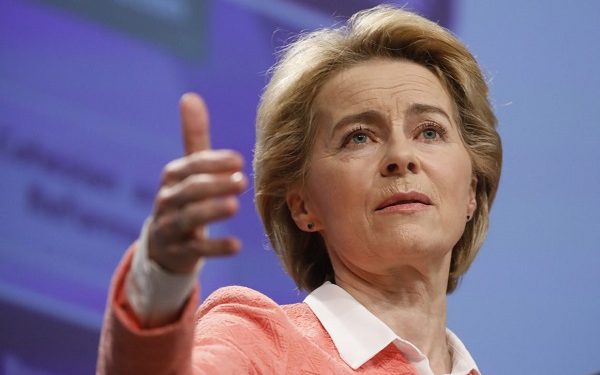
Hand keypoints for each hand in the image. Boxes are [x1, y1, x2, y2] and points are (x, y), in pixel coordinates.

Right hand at [147, 93, 246, 273]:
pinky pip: (195, 250)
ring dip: (211, 211)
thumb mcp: (188, 169)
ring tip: (234, 206)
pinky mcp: (178, 253)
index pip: (190, 166)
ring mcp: (169, 228)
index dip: (213, 162)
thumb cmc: (184, 198)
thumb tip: (190, 96)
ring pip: (188, 219)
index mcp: (172, 177)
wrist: (165, 245)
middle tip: (242, 182)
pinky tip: (237, 245)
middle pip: (188, 191)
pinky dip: (215, 247)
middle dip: (214, 185)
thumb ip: (193, 136)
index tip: (239, 161)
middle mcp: (166, 201)